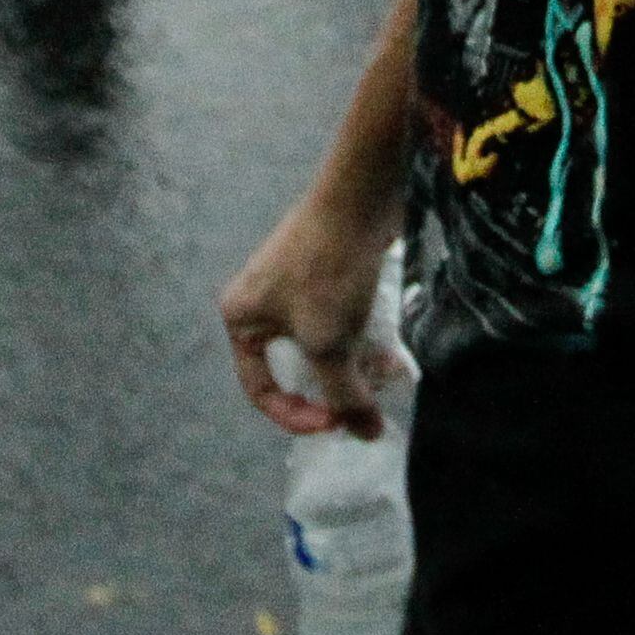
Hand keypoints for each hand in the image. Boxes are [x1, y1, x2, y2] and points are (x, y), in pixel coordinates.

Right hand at [221, 184, 405, 436]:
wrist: (359, 199)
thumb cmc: (328, 272)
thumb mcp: (330, 343)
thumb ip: (345, 395)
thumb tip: (367, 435)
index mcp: (241, 319)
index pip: (260, 389)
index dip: (296, 415)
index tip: (334, 422)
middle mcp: (261, 303)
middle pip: (297, 368)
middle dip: (335, 387)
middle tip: (366, 399)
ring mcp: (294, 286)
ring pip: (324, 346)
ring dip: (357, 365)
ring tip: (390, 372)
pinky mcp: (326, 274)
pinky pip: (341, 323)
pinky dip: (363, 340)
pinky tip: (392, 350)